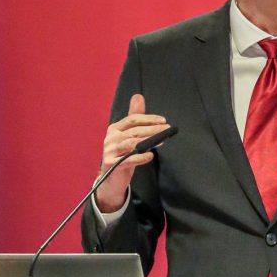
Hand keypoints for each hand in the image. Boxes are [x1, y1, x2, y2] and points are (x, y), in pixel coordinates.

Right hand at [94, 94, 168, 212]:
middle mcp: (111, 138)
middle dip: (152, 129)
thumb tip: (138, 96)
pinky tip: (150, 156)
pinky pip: (128, 159)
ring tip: (161, 141)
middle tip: (167, 130)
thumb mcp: (128, 136)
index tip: (164, 121)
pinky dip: (140, 157)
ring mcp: (110, 151)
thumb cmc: (122, 155)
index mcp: (115, 129)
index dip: (149, 119)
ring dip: (148, 141)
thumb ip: (134, 118)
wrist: (110, 179)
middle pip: (134, 130)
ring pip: (131, 143)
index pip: (133, 119)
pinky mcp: (112, 164)